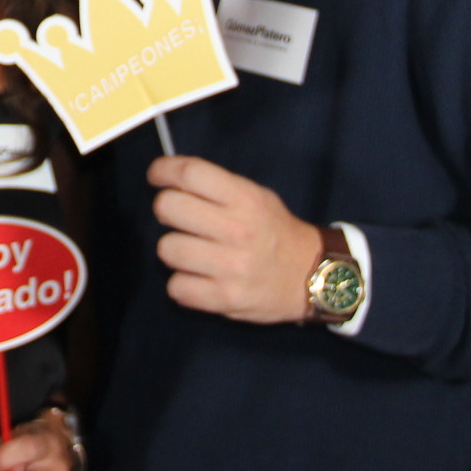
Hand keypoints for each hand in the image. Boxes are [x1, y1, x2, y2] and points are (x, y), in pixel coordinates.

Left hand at [149, 154, 323, 324]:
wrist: (313, 276)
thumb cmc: (276, 231)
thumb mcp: (258, 197)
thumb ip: (218, 188)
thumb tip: (171, 179)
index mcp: (245, 199)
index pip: (189, 173)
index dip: (163, 170)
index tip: (156, 176)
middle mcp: (237, 230)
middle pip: (168, 207)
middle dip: (167, 210)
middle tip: (180, 218)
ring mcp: (231, 267)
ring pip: (167, 249)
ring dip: (175, 250)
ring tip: (193, 252)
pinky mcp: (225, 299)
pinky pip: (176, 287)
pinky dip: (182, 284)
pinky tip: (198, 278)